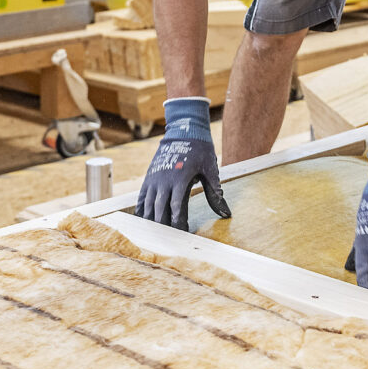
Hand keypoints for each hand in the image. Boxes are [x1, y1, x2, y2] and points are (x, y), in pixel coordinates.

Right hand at [135, 97, 230, 230]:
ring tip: (155, 234)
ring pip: (148, 205)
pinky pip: (141, 196)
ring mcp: (154, 178)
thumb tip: (225, 212)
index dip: (178, 222)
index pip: (176, 207)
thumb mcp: (210, 168)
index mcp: (180, 179)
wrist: (184, 129)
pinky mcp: (149, 176)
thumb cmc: (200, 149)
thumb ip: (215, 191)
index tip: (182, 233)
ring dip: (151, 220)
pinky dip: (141, 209)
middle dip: (163, 225)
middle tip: (168, 239)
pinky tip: (143, 219)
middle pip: (160, 209)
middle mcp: (164, 180)